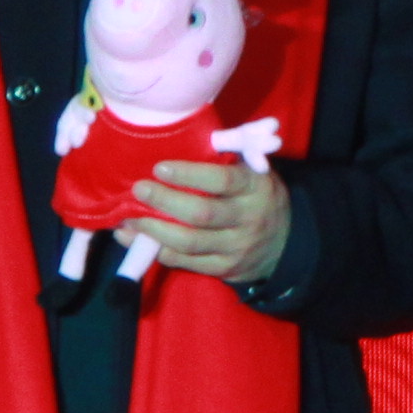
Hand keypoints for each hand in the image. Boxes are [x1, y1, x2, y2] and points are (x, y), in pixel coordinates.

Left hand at [124, 157, 290, 285]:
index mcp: (256, 187)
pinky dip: (157, 251)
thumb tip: (180, 144)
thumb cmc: (257, 197)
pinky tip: (137, 240)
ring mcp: (236, 246)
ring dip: (153, 230)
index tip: (160, 168)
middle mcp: (248, 218)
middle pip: (201, 213)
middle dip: (164, 201)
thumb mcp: (254, 174)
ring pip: (189, 241)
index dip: (189, 174)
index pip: (222, 181)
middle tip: (138, 190)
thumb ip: (226, 160)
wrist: (285, 242)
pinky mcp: (224, 268)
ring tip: (127, 220)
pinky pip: (185, 262)